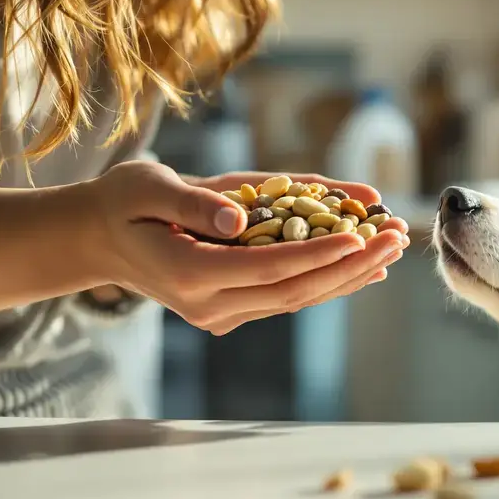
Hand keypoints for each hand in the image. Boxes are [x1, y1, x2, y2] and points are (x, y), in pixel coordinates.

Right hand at [88, 163, 410, 334]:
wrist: (99, 239)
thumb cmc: (122, 202)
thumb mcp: (146, 187)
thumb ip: (193, 202)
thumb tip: (240, 215)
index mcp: (190, 274)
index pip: (270, 268)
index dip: (319, 253)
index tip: (362, 235)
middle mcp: (209, 303)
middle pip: (295, 290)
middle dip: (352, 264)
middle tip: (398, 237)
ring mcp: (221, 312)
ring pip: (297, 298)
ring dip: (349, 274)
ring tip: (394, 248)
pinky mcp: (230, 308)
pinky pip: (287, 295)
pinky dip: (327, 278)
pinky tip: (363, 264)